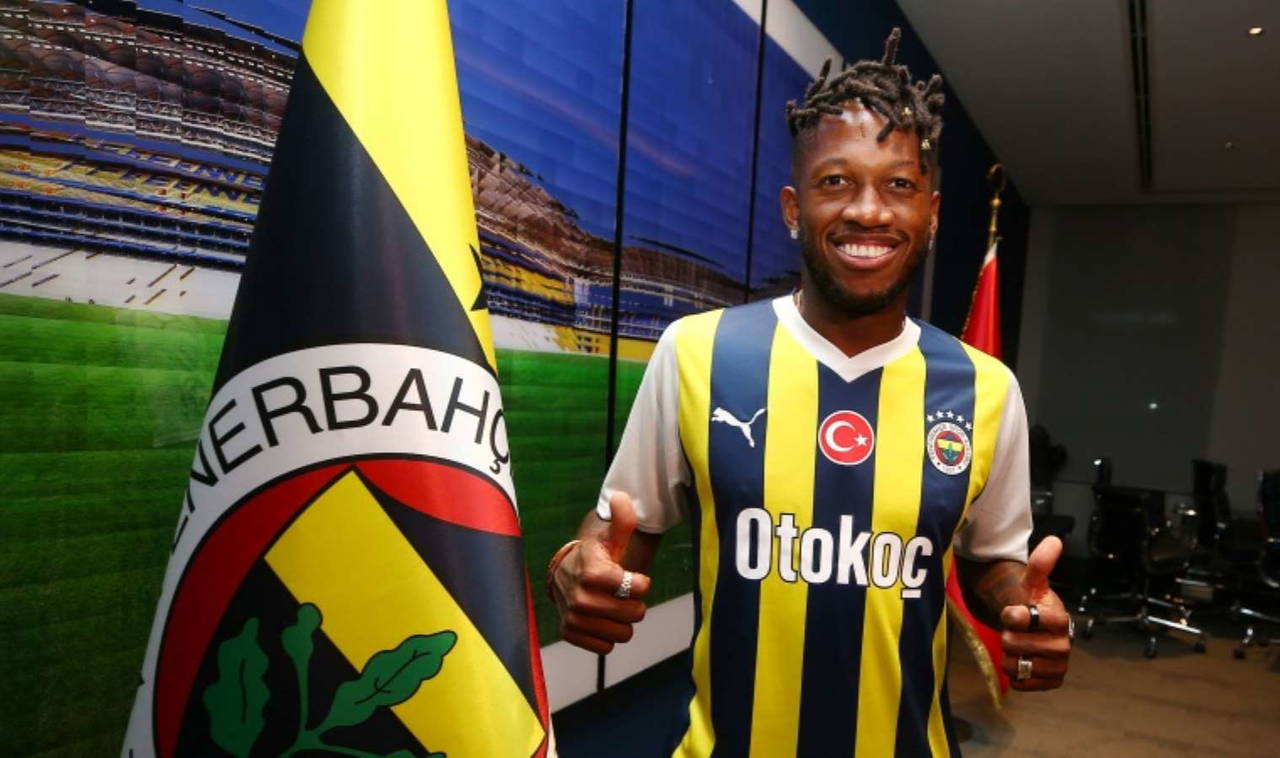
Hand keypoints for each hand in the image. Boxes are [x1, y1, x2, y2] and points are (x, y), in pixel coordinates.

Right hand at [550, 492, 651, 653]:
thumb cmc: (594, 556)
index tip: (633, 578)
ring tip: (612, 607)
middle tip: (623, 594)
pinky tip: (600, 619)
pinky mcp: (570, 634)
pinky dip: (607, 636)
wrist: (563, 575)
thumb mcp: (610, 538)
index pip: (636, 587)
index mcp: (592, 572)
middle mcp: (580, 598)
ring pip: (623, 634)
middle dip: (634, 604)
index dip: (640, 583)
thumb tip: (622, 496)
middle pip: (634, 614)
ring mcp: (574, 618)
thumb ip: (622, 520)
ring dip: (622, 622)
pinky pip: (606, 647)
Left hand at [999, 536, 1070, 690]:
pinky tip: (1018, 662)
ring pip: (1020, 666)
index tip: (1010, 612)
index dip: (1016, 617)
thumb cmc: (1029, 603)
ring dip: (1008, 656)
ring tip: (1013, 646)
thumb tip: (1054, 541)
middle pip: (1022, 646)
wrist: (1029, 627)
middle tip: (1010, 632)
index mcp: (1060, 620)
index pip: (1036, 620)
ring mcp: (1058, 665)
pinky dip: (1014, 675)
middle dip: (1008, 637)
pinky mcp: (1050, 682)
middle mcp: (1064, 645)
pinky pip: (1023, 684)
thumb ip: (1040, 564)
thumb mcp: (1031, 582)